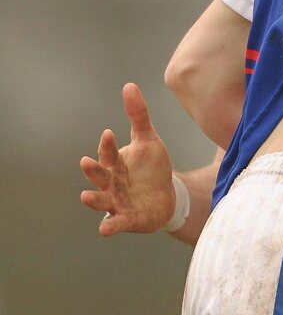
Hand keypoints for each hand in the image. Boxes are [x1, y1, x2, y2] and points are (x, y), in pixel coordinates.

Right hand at [79, 83, 175, 235]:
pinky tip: (104, 229)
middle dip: (93, 170)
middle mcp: (111, 183)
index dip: (108, 144)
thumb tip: (129, 85)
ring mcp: (117, 202)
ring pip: (101, 201)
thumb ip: (138, 116)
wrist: (165, 196)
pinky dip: (110, 226)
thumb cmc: (151, 167)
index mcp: (115, 163)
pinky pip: (116, 223)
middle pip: (100, 176)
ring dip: (93, 199)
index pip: (109, 152)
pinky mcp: (126, 218)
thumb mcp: (148, 140)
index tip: (110, 133)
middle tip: (85, 162)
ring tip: (85, 197)